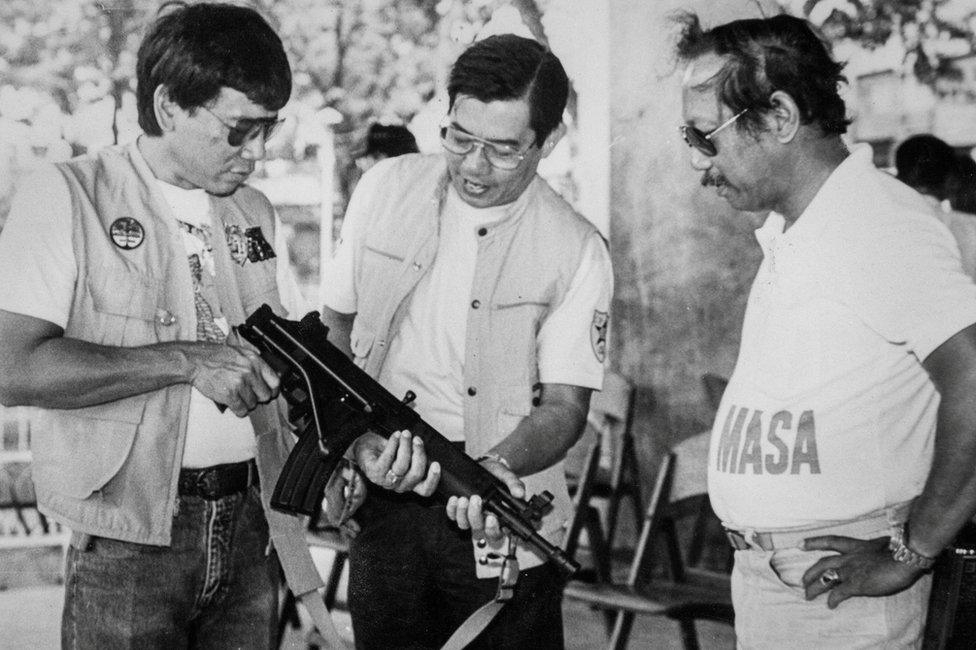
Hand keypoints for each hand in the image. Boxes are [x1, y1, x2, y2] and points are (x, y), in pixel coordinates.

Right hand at [186, 342, 279, 416]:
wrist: (196, 361)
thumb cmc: (215, 356)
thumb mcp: (240, 352)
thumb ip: (254, 363)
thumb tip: (266, 375)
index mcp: (254, 361)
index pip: (275, 381)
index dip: (272, 390)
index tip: (269, 392)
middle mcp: (250, 372)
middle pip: (265, 396)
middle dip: (257, 397)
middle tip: (248, 395)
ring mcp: (240, 384)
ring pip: (253, 404)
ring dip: (245, 403)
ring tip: (237, 396)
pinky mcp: (229, 394)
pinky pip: (241, 410)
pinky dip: (237, 410)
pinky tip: (232, 403)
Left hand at [352, 430, 440, 495]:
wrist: (364, 448)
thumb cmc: (385, 451)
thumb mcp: (404, 455)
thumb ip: (416, 456)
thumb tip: (427, 448)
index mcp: (409, 483)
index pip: (425, 490)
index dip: (433, 480)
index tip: (436, 464)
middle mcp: (398, 485)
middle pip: (415, 475)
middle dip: (419, 454)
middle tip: (417, 439)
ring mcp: (385, 481)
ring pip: (402, 466)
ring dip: (405, 446)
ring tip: (405, 434)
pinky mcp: (374, 472)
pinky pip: (387, 459)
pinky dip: (393, 444)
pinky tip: (396, 435)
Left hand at [445, 457, 523, 542]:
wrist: (484, 464)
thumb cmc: (497, 474)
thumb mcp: (507, 476)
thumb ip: (514, 484)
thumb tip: (520, 493)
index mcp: (498, 515)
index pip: (496, 532)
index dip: (493, 529)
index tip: (492, 518)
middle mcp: (483, 518)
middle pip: (478, 528)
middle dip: (475, 515)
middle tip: (476, 499)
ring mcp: (470, 514)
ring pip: (464, 524)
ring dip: (462, 513)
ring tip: (464, 498)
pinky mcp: (459, 508)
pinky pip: (452, 515)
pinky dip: (451, 509)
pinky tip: (454, 498)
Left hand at [801, 535, 926, 607]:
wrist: (905, 558)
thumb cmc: (901, 550)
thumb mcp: (884, 544)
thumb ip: (878, 547)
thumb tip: (886, 545)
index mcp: (856, 546)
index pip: (829, 541)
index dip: (813, 542)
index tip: (799, 544)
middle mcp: (849, 557)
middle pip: (822, 564)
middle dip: (810, 572)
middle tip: (803, 580)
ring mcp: (851, 571)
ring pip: (825, 579)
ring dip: (814, 588)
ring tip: (808, 595)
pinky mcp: (857, 584)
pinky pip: (839, 593)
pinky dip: (832, 600)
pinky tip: (830, 605)